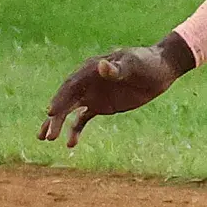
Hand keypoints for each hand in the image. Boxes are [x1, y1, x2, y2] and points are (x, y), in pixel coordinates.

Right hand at [38, 39, 187, 147]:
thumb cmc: (147, 62)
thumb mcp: (134, 64)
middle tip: (47, 135)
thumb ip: (117, 68)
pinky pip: (83, 119)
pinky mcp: (101, 106)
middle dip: (55, 118)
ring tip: (48, 139)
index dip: (60, 99)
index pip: (71, 86)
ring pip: (69, 111)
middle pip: (66, 100)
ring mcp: (93, 95)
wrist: (160, 70)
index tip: (51, 113)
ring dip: (58, 124)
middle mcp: (87, 83)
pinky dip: (75, 130)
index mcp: (90, 70)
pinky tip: (71, 144)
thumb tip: (102, 67)